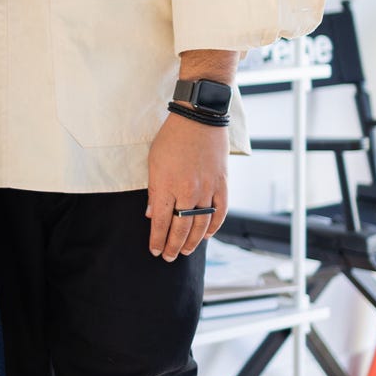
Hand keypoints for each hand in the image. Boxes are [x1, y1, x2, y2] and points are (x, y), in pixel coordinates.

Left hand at [146, 111, 229, 260]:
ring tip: (186, 251)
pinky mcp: (222, 184)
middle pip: (181, 228)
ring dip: (192, 241)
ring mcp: (207, 188)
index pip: (161, 222)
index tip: (154, 251)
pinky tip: (206, 235)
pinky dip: (214, 226)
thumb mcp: (154, 162)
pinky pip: (220, 212)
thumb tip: (152, 215)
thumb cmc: (172, 138)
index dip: (157, 240)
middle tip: (168, 257)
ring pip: (201, 224)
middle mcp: (188, 191)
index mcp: (167, 186)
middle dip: (173, 246)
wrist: (199, 118)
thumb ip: (154, 191)